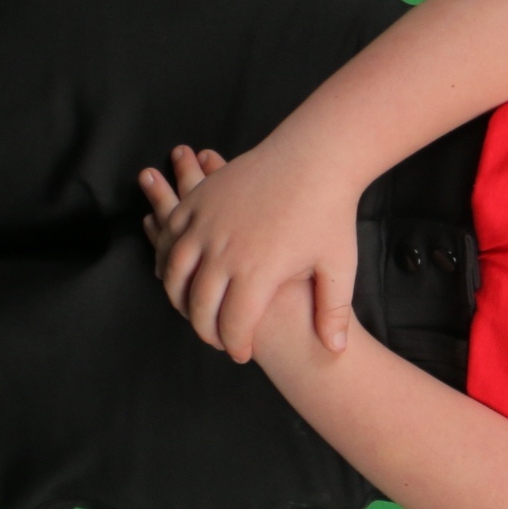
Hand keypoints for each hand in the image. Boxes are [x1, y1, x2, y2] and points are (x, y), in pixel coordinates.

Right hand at [137, 141, 360, 362]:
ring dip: (179, 297)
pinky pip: (171, 237)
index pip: (234, 324)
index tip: (241, 353)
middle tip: (217, 339)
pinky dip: (168, 259)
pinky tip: (178, 273)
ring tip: (193, 311)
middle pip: (199, 304)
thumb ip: (334, 311)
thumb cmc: (331, 212)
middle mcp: (226, 249)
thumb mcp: (339, 265)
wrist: (316, 155)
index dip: (236, 344)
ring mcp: (207, 223)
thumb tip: (336, 350)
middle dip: (205, 329)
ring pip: (175, 273)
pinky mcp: (199, 202)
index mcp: (259, 270)